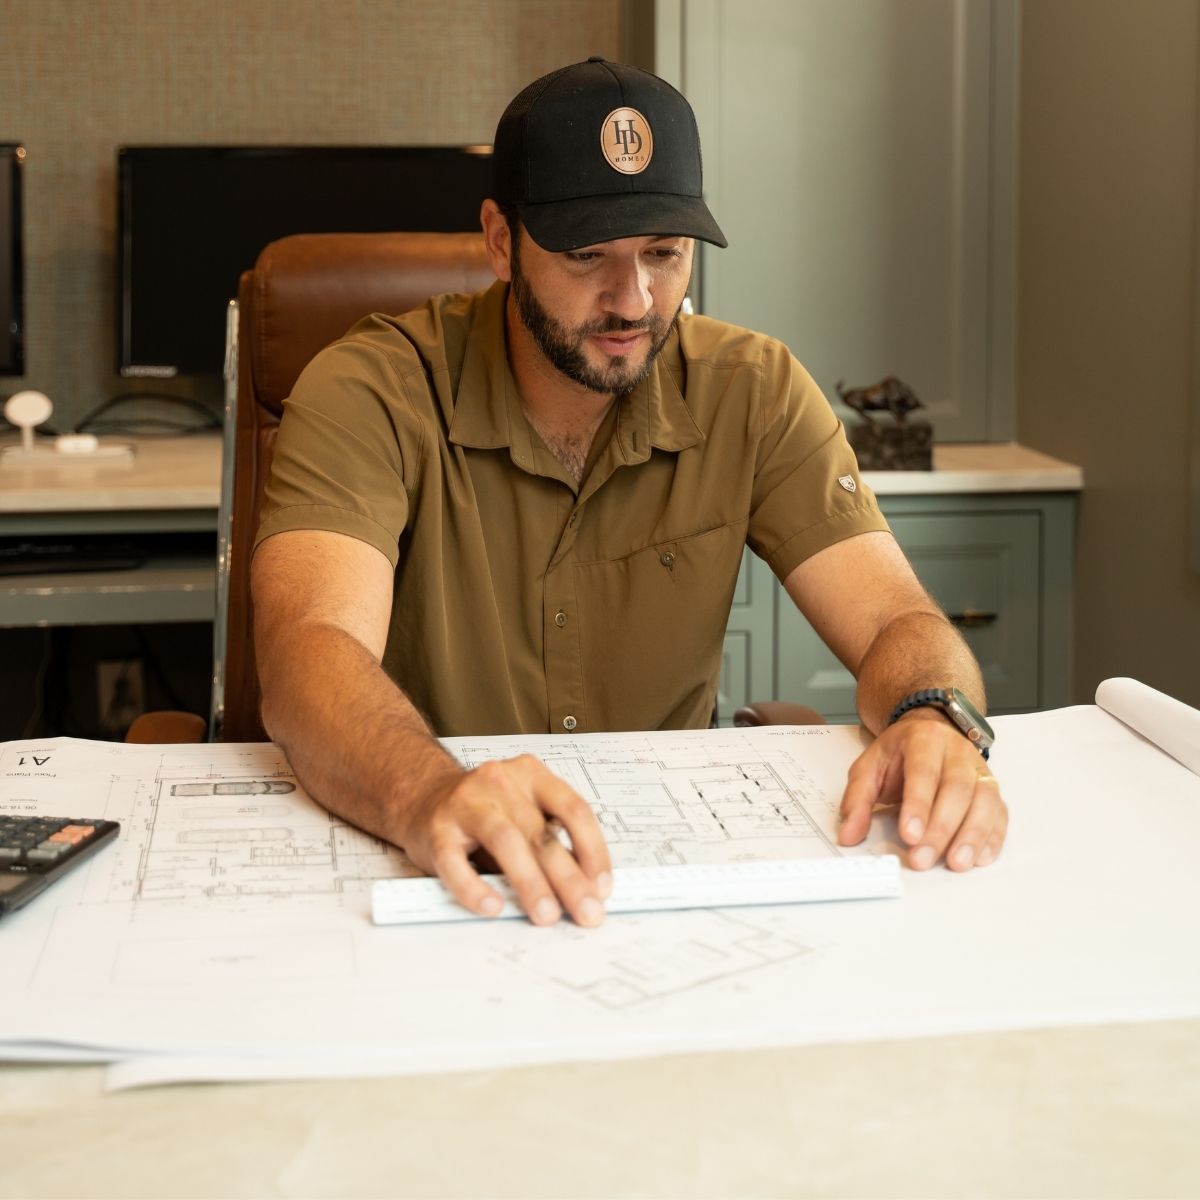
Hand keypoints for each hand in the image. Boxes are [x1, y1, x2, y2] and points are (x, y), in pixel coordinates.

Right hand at [398, 754, 612, 925]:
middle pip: (542, 833)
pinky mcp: (437, 830)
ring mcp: (467, 803)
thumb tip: (584, 889)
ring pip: (506, 842)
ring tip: (546, 914)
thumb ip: (547, 841)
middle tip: (586, 912)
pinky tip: (492, 907)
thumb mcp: (521, 812)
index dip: (594, 850)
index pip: (574, 810)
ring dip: (531, 882)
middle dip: (569, 878)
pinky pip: (456, 862)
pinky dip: (475, 888)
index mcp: (532, 775)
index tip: (602, 886)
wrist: (421, 796)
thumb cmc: (482, 812)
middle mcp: (501, 783)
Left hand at [838, 710, 1007, 870]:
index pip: (924, 772)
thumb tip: (849, 835)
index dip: (919, 805)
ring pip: (985, 801)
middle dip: (941, 829)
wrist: (928, 730)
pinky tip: (980, 858)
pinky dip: (993, 837)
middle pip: (957, 790)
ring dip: (972, 836)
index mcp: (923, 740)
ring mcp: (978, 770)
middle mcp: (957, 752)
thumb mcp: (869, 768)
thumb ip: (857, 800)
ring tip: (956, 863)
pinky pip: (999, 813)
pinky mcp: (991, 789)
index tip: (909, 835)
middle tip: (923, 858)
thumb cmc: (899, 754)